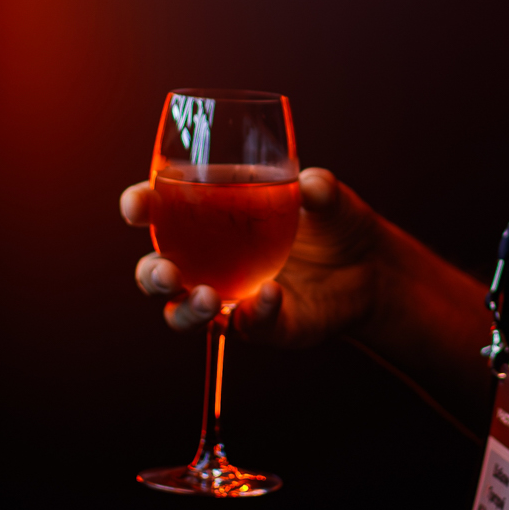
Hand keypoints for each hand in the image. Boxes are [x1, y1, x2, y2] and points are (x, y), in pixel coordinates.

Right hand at [121, 166, 385, 342]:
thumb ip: (319, 188)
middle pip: (157, 272)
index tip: (136, 205)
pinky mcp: (261, 325)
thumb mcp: (329, 197)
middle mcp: (210, 259)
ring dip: (187, 310)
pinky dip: (256, 313)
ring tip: (210, 298)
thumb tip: (310, 184)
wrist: (372, 266)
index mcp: (210, 215)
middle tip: (168, 272)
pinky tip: (273, 295)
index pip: (158, 210)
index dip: (139, 206)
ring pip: (184, 313)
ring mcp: (231, 296)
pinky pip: (247, 326)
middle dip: (153, 274)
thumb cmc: (334, 221)